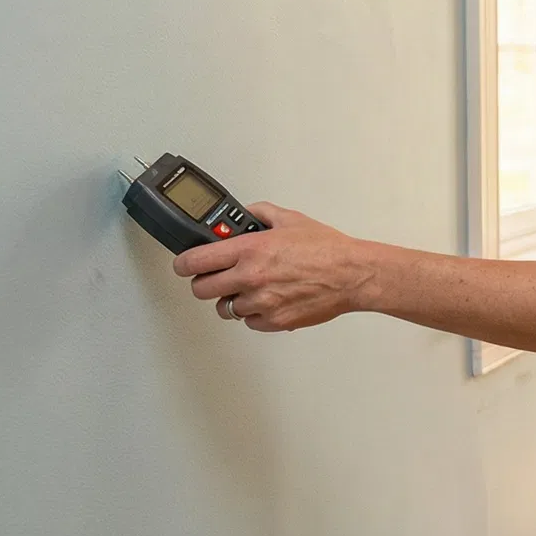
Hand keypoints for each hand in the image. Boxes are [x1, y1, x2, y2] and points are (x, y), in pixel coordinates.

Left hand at [172, 203, 375, 331]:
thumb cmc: (327, 249)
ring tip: (249, 289)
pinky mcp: (274, 321)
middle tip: (215, 277)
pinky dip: (254, 314)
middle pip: (201, 289)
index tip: (184, 264)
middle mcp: (250, 277)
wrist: (352, 275)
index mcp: (249, 250)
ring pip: (225, 308)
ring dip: (232, 299)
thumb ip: (260, 214)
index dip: (184, 263)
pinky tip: (267, 300)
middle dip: (205, 282)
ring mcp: (261, 302)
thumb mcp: (290, 219)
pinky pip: (249, 322)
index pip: (195, 261)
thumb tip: (246, 214)